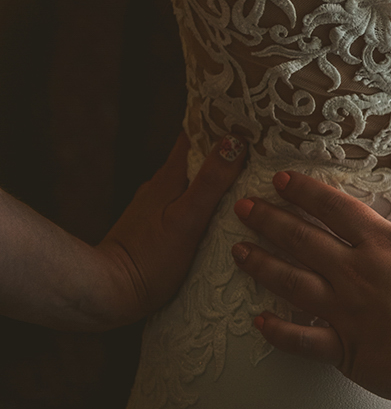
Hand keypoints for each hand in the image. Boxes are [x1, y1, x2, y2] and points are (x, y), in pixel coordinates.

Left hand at [94, 133, 246, 326]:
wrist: (108, 294)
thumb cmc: (149, 257)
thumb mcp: (187, 218)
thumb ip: (210, 182)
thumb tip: (235, 141)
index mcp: (170, 176)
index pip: (195, 133)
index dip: (220, 120)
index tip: (249, 114)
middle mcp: (161, 185)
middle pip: (197, 155)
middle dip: (226, 147)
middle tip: (263, 145)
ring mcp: (157, 206)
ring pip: (192, 180)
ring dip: (217, 175)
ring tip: (251, 177)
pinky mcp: (157, 228)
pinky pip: (187, 202)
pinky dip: (207, 199)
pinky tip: (223, 212)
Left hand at [230, 173, 390, 408]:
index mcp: (384, 245)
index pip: (335, 208)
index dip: (306, 191)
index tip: (281, 180)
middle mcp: (355, 271)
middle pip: (302, 238)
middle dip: (270, 219)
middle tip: (244, 207)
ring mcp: (344, 309)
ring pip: (291, 281)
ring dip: (262, 263)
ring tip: (237, 250)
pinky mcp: (343, 347)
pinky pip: (300, 338)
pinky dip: (277, 331)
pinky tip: (257, 321)